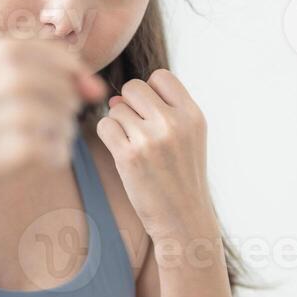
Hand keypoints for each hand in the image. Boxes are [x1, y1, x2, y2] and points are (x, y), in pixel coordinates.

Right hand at [0, 34, 105, 206]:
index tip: (34, 101)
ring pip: (68, 125)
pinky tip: (15, 160)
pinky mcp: (24, 147)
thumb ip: (44, 70)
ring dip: (50, 138)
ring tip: (12, 143)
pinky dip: (45, 161)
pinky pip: (60, 153)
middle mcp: (15, 74)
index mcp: (6, 49)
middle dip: (54, 114)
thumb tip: (96, 88)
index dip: (64, 84)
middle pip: (70, 95)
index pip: (66, 61)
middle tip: (12, 127)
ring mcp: (20, 110)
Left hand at [95, 69, 214, 243]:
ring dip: (118, 124)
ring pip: (116, 109)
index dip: (150, 91)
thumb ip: (160, 112)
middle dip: (129, 105)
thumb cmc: (181, 177)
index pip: (161, 77)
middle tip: (137, 130)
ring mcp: (151, 139)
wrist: (183, 218)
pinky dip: (107, 136)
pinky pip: (104, 126)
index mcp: (193, 115)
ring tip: (134, 146)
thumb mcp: (187, 139)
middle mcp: (173, 123)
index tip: (151, 113)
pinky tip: (121, 152)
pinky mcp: (129, 156)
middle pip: (133, 88)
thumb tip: (116, 98)